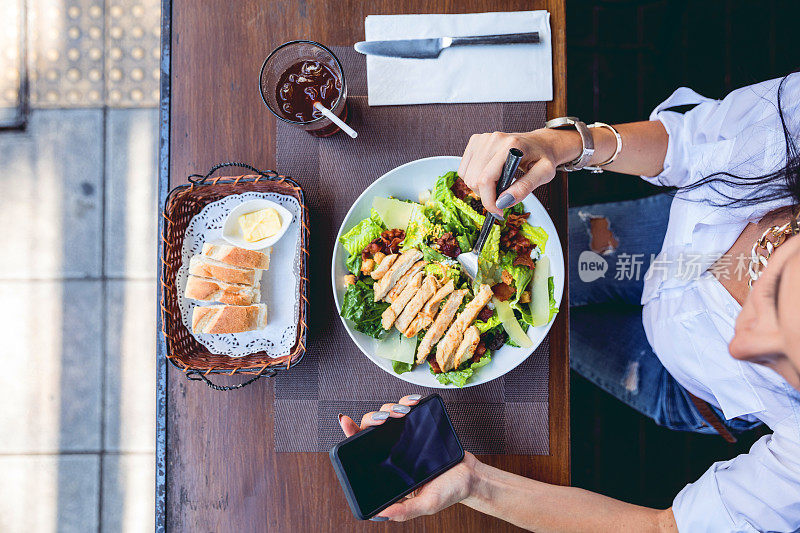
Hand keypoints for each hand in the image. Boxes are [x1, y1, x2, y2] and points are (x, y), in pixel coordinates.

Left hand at [338, 394, 478, 521]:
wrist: (472, 477)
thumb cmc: (448, 493)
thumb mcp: (426, 505)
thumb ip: (404, 511)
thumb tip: (380, 513)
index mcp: (388, 469)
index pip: (362, 449)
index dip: (351, 434)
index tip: (345, 422)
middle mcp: (393, 451)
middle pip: (372, 427)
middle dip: (374, 417)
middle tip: (384, 420)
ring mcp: (405, 437)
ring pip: (388, 414)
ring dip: (391, 408)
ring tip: (403, 412)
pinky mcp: (420, 426)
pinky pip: (409, 408)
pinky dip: (408, 401)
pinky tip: (413, 402)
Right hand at [458, 129, 578, 215]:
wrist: (539, 143)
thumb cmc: (542, 158)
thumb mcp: (543, 174)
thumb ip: (524, 188)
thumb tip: (503, 202)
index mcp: (511, 146)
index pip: (486, 179)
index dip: (489, 201)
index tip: (498, 212)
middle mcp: (493, 139)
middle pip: (474, 180)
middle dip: (487, 195)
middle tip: (503, 197)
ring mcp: (482, 139)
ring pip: (467, 176)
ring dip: (481, 188)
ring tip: (498, 185)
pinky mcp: (475, 141)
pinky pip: (464, 169)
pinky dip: (474, 178)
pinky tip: (490, 176)